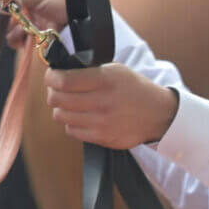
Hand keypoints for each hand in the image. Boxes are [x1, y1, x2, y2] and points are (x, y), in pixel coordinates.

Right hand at [7, 0, 70, 50]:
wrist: (85, 19)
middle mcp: (33, 0)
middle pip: (10, 10)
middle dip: (9, 18)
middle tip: (14, 21)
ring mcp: (36, 17)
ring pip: (13, 25)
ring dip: (13, 31)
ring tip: (21, 32)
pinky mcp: (39, 33)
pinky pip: (21, 38)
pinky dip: (19, 40)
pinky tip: (23, 40)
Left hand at [44, 63, 179, 148]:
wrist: (157, 114)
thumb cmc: (134, 89)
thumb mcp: (116, 69)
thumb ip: (89, 70)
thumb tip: (60, 72)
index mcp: (105, 80)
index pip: (63, 81)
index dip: (51, 77)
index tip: (51, 76)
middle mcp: (102, 102)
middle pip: (58, 99)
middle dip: (53, 93)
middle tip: (57, 90)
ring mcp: (101, 122)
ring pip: (61, 116)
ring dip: (61, 108)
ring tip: (70, 104)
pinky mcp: (102, 138)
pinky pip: (71, 131)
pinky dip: (71, 123)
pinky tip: (80, 117)